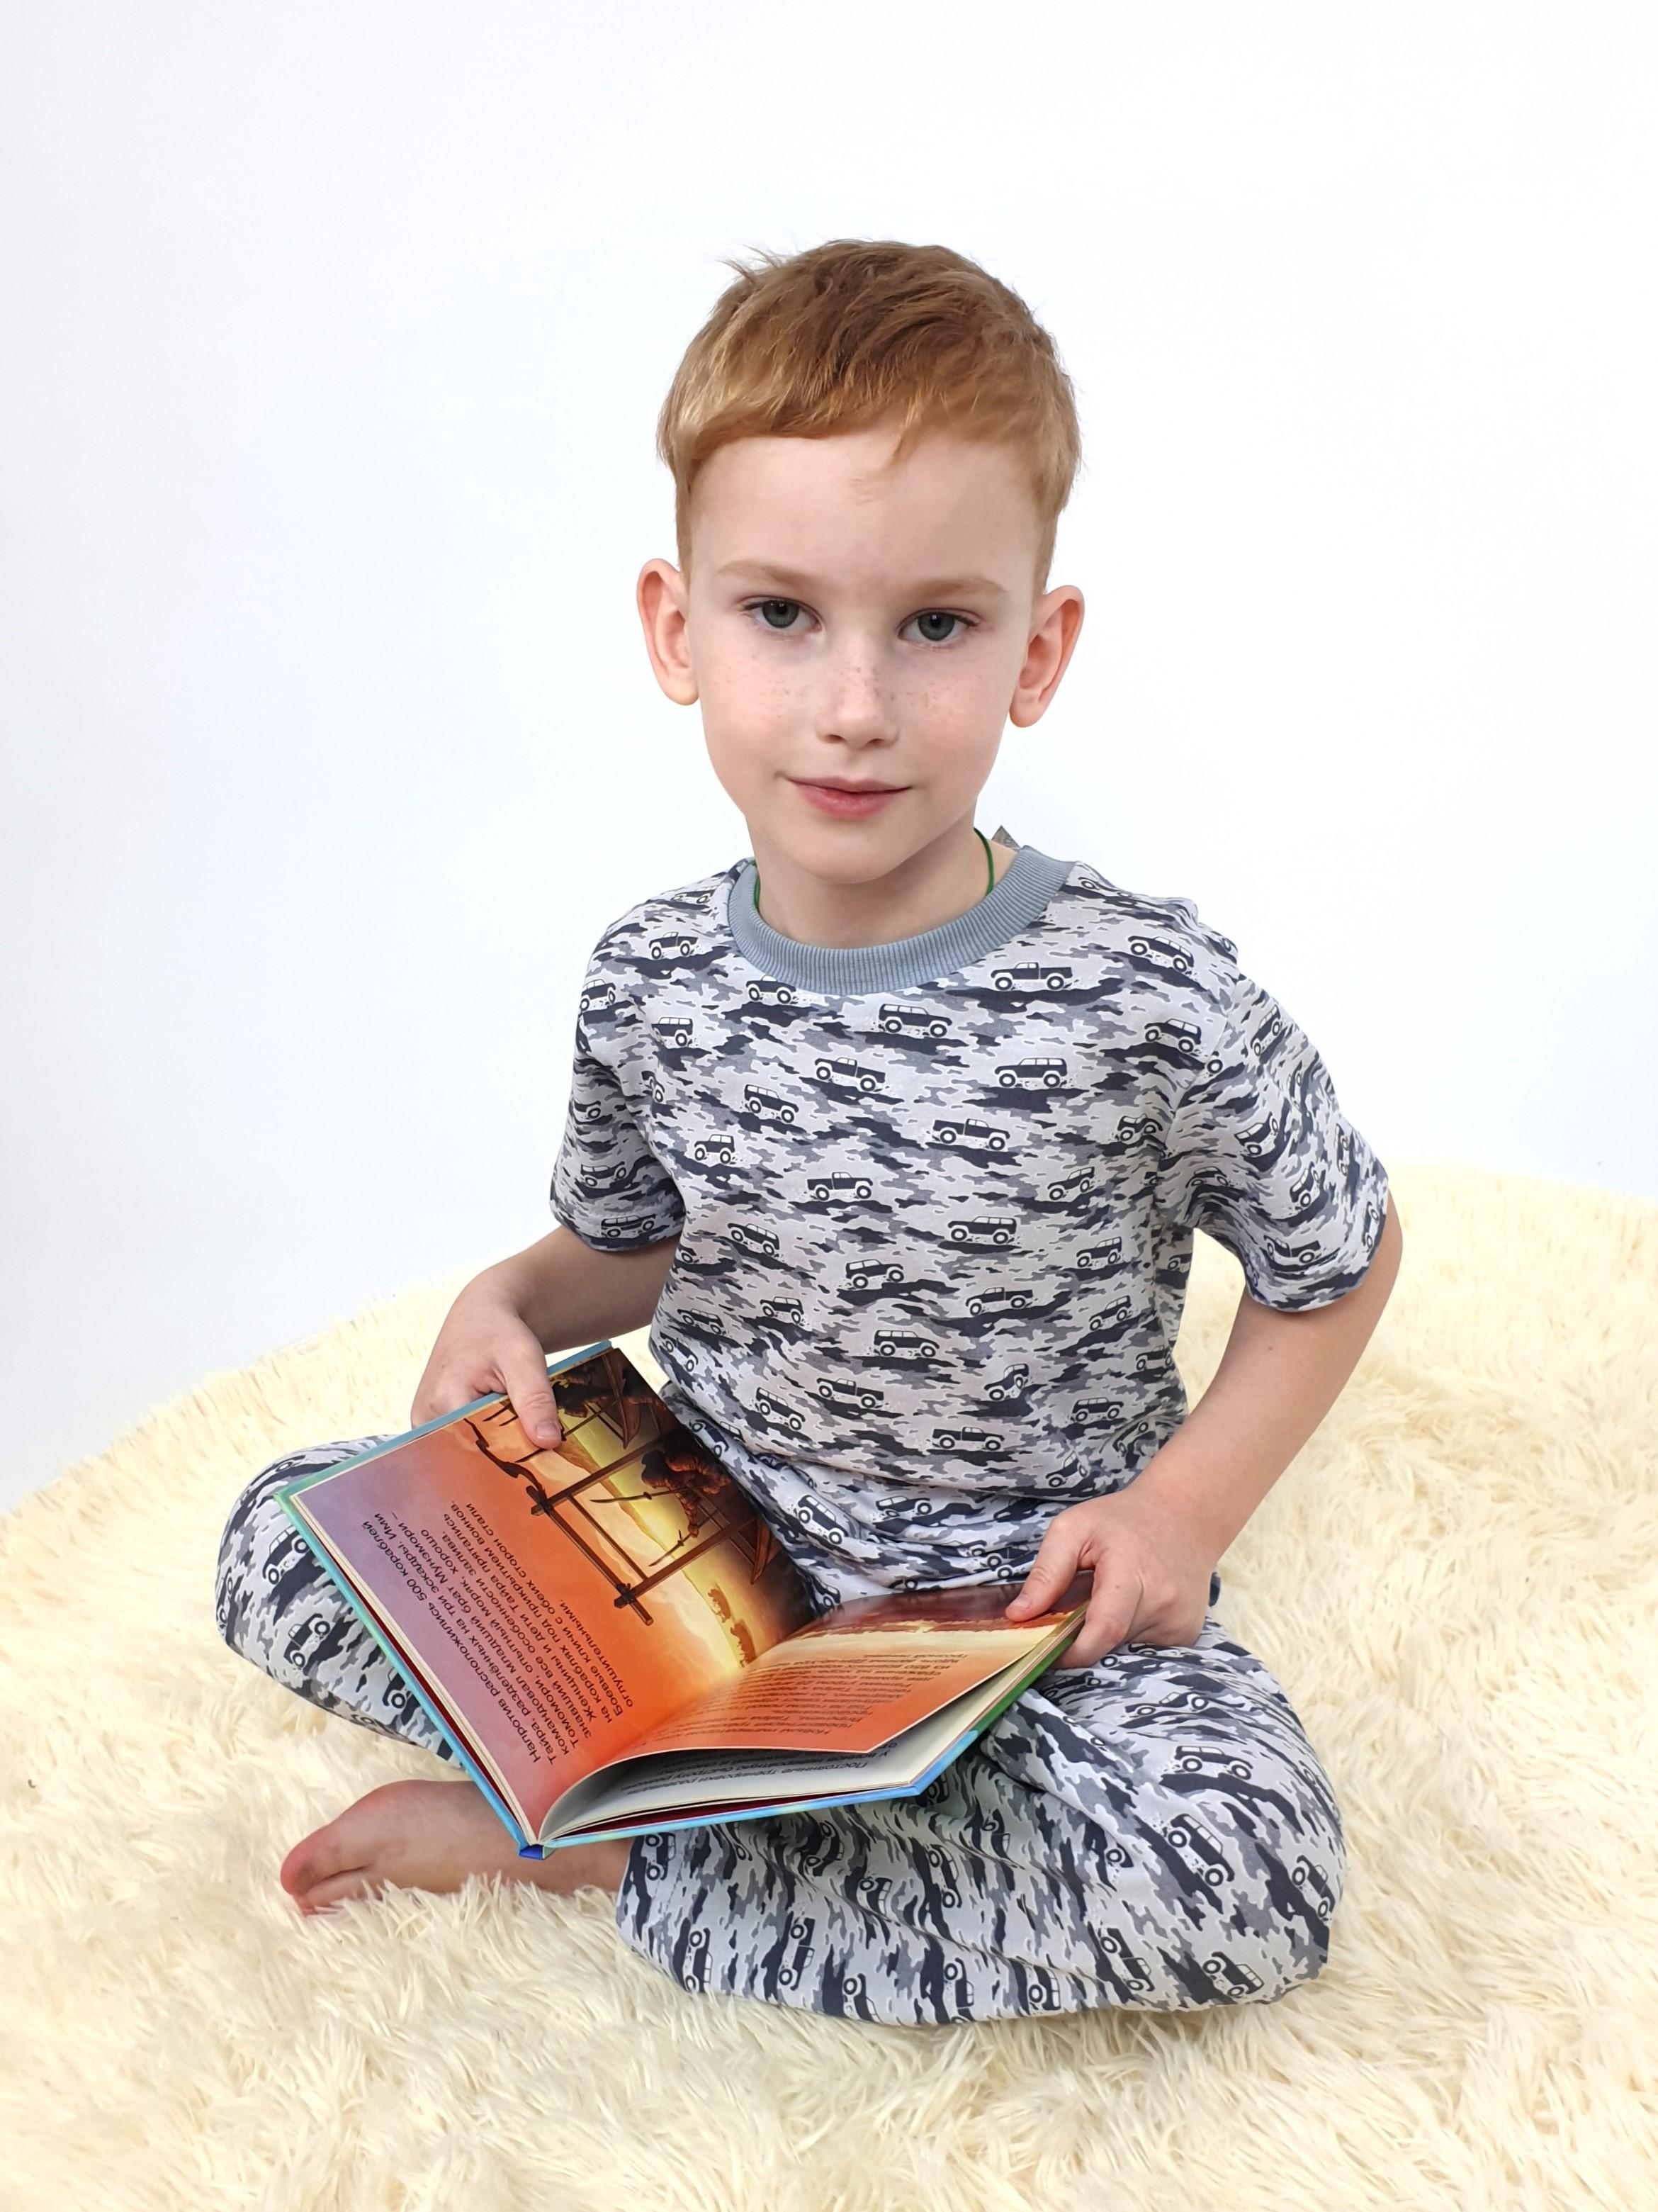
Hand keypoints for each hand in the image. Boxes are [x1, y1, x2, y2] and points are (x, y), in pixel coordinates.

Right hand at [410, 1272, 563, 1446]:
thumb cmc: (499, 1331)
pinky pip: (461, 1443)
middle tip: (535, 1453)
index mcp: (442, 1401)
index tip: (539, 1463)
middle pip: (470, 1454)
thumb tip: (547, 1441)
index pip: (477, 1450)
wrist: (479, 1317)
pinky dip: (486, 1441)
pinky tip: (505, 1433)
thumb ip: (535, 1399)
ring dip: (495, 1449)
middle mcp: (424, 1418)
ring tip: (520, 1437)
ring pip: (467, 1452)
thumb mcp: (524, 1358)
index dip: (510, 1458)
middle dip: (503, 1454)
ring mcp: (425, 1423)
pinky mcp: (432, 1424)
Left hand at [1004, 1480, 1216, 1666]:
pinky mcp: (1188, 1632)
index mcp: (1132, 1571)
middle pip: (1110, 1642)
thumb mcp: (1074, 1528)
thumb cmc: (1123, 1519)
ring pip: (1126, 1648)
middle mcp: (1163, 1601)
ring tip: (1108, 1599)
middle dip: (1084, 1637)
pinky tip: (1132, 1605)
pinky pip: (1145, 1648)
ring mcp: (1180, 1620)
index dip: (1072, 1651)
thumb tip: (1018, 1616)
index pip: (1104, 1629)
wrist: (1184, 1515)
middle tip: (1073, 1612)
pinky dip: (1129, 1634)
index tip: (1046, 1653)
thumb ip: (1046, 1572)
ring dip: (1108, 1634)